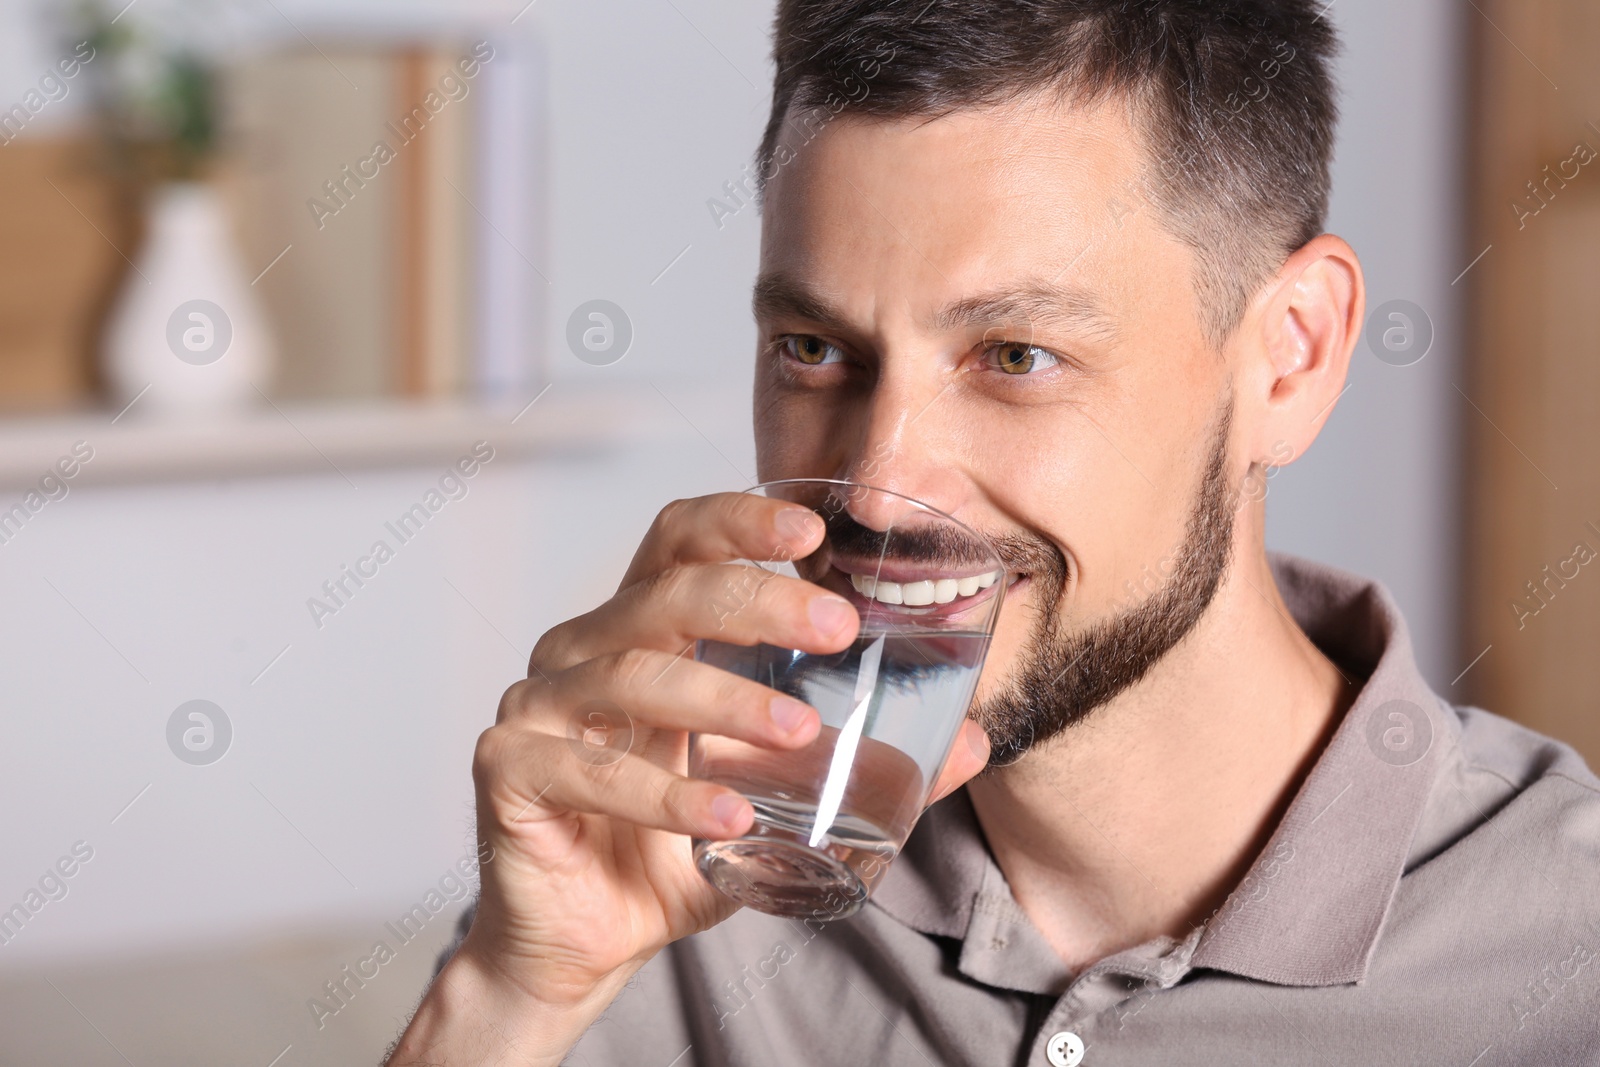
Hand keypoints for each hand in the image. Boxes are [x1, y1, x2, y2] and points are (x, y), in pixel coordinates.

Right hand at [387, 493, 990, 1063]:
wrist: (588, 938)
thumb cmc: (677, 845)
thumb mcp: (779, 797)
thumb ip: (865, 763)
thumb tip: (976, 741)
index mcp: (643, 629)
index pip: (680, 540)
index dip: (740, 520)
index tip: (813, 532)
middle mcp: (584, 648)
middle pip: (666, 594)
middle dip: (757, 602)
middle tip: (837, 630)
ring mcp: (539, 705)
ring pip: (632, 675)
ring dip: (726, 701)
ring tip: (802, 734)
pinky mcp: (510, 770)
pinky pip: (590, 771)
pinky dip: (666, 795)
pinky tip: (727, 816)